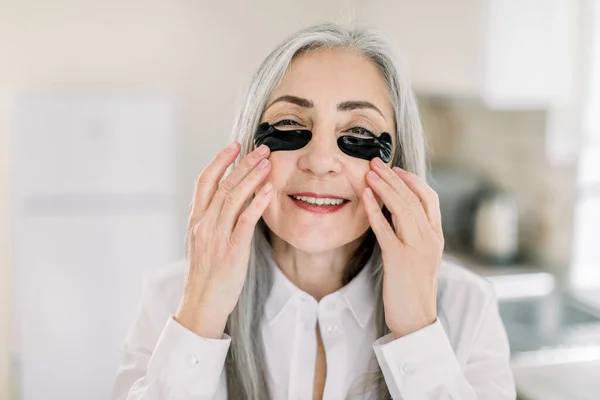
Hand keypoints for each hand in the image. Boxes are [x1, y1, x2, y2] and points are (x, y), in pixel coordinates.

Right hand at [175, 141, 272, 337]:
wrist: (201, 305)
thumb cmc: (204, 275)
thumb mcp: (200, 242)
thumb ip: (208, 220)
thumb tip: (223, 200)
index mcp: (195, 220)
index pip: (204, 181)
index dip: (220, 160)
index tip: (235, 146)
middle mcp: (203, 224)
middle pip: (223, 184)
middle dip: (243, 163)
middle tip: (262, 148)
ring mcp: (216, 236)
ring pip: (233, 197)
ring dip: (252, 176)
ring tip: (268, 162)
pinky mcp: (232, 250)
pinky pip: (245, 220)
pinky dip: (257, 202)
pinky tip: (269, 190)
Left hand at [363, 157, 443, 337]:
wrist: (416, 319)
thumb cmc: (414, 287)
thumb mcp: (420, 256)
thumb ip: (414, 233)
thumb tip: (397, 211)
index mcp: (437, 236)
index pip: (429, 198)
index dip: (411, 180)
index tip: (395, 169)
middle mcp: (430, 239)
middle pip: (413, 198)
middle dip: (393, 177)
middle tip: (375, 162)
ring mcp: (416, 249)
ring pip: (402, 209)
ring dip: (384, 188)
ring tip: (369, 173)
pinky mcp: (399, 260)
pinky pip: (385, 229)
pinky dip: (374, 211)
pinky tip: (365, 197)